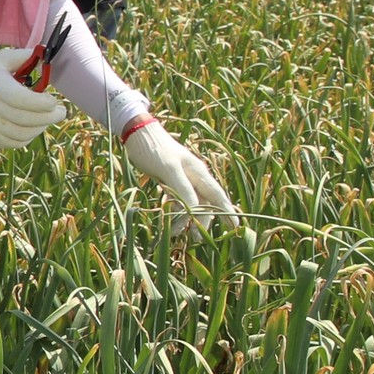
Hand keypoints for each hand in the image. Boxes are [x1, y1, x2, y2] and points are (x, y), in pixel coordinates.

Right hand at [0, 47, 67, 149]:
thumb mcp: (2, 60)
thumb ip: (25, 56)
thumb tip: (47, 56)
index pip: (21, 99)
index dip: (42, 103)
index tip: (54, 101)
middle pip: (26, 119)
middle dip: (50, 117)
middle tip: (61, 112)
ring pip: (24, 133)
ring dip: (42, 127)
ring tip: (48, 118)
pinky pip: (16, 143)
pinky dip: (30, 136)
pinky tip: (35, 127)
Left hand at [122, 121, 238, 234]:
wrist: (138, 134)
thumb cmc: (154, 149)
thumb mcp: (169, 169)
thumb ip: (183, 188)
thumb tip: (195, 209)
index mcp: (199, 172)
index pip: (217, 195)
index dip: (226, 211)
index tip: (236, 227)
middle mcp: (194, 176)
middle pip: (205, 202)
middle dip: (203, 221)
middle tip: (197, 239)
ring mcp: (183, 178)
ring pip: (191, 203)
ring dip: (187, 218)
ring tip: (178, 234)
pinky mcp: (170, 180)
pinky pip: (178, 199)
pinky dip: (175, 210)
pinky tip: (169, 220)